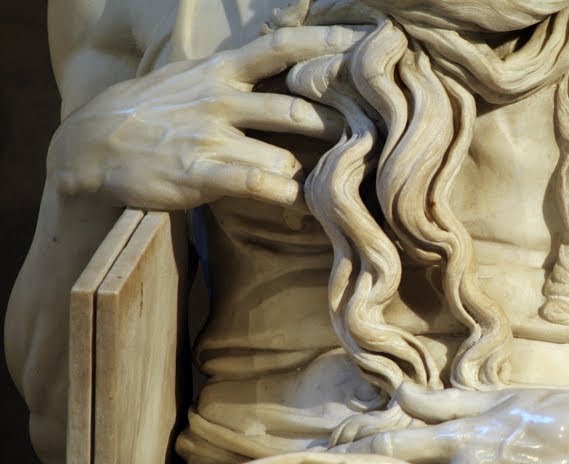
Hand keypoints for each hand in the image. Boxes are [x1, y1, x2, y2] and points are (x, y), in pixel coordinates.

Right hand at [48, 26, 365, 209]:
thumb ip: (239, 73)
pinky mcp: (199, 173)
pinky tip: (309, 210)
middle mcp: (221, 98)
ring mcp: (209, 136)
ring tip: (349, 186)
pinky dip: (290, 198)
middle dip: (340, 126)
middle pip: (297, 107)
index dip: (327, 43)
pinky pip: (258, 185)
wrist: (88, 146)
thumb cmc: (151, 113)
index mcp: (222, 72)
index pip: (281, 47)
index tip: (369, 42)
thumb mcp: (193, 77)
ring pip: (284, 152)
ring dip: (319, 172)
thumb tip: (286, 60)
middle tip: (374, 139)